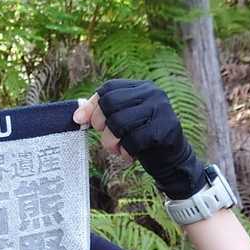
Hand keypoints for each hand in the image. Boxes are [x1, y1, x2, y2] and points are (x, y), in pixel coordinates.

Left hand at [72, 79, 204, 199]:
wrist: (172, 162)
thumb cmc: (142, 141)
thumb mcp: (122, 123)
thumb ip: (103, 114)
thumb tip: (77, 116)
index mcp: (142, 88)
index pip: (109, 89)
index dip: (91, 106)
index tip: (80, 121)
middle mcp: (153, 94)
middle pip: (111, 103)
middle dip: (101, 124)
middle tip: (108, 139)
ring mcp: (161, 110)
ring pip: (119, 122)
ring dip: (112, 142)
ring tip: (118, 149)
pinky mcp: (165, 129)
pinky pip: (133, 140)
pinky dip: (126, 152)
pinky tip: (131, 155)